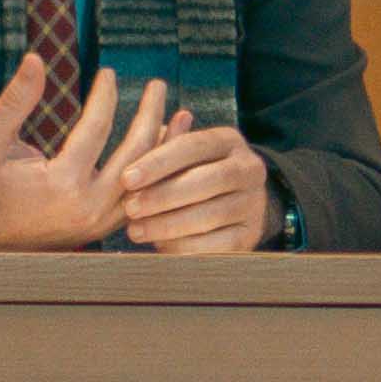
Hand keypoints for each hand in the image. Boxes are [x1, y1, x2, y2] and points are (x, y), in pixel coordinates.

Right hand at [0, 63, 166, 252]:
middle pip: (135, 153)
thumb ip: (14, 100)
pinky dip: (158, 171)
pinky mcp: (107, 229)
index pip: (96, 129)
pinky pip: (144, 196)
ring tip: (181, 114)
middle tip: (157, 85)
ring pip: (148, 179)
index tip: (109, 72)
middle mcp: (89, 206)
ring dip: (165, 145)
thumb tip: (35, 58)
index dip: (105, 96)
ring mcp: (102, 222)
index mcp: (62, 183)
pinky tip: (165, 147)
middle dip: (149, 114)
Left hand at [112, 114, 273, 255]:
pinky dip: (185, 247)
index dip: (158, 162)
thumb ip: (160, 149)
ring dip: (169, 225)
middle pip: (206, 181)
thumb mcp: (177, 157)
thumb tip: (143, 134)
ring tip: (136, 230)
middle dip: (163, 196)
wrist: (231, 207)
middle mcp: (249, 169)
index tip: (126, 179)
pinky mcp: (251, 236)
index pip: (193, 146)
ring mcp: (254, 203)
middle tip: (130, 208)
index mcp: (229, 141)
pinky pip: (217, 245)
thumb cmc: (190, 174)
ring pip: (211, 215)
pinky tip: (159, 247)